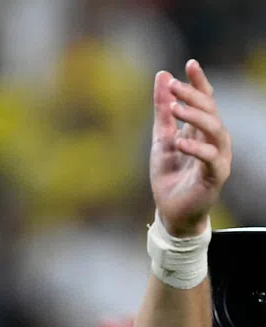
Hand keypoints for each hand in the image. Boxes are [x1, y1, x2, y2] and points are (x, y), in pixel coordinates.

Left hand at [149, 60, 231, 236]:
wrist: (171, 212)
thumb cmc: (169, 175)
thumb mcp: (161, 138)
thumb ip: (162, 111)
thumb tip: (162, 76)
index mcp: (202, 130)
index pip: (205, 100)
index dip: (199, 82)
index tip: (189, 63)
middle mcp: (215, 140)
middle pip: (210, 111)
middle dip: (192, 96)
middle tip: (173, 86)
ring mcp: (217, 158)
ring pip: (215, 130)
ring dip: (195, 117)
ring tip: (174, 109)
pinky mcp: (214, 176)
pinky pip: (210, 158)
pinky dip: (196, 148)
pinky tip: (179, 142)